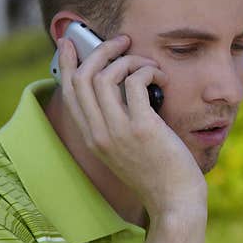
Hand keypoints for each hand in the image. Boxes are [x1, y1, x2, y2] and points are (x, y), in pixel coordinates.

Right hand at [58, 35, 206, 218]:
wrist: (175, 201)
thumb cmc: (159, 173)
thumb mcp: (128, 150)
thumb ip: (119, 125)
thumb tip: (127, 89)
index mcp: (92, 137)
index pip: (69, 93)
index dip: (68, 64)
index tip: (72, 44)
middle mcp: (99, 133)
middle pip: (83, 78)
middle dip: (100, 51)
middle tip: (122, 41)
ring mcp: (118, 130)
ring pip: (105, 76)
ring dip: (129, 59)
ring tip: (149, 64)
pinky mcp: (142, 127)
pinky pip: (135, 82)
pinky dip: (148, 71)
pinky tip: (160, 77)